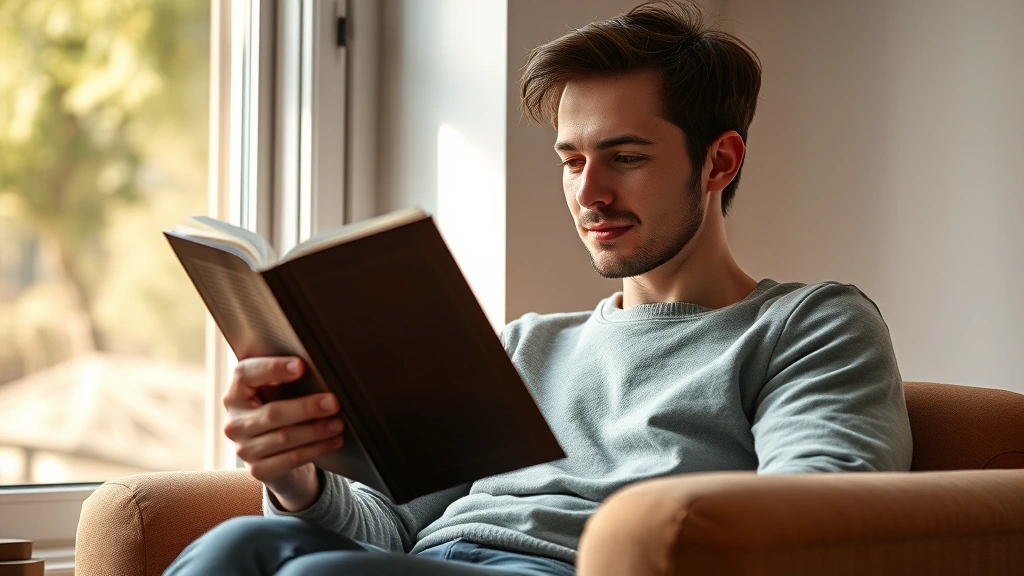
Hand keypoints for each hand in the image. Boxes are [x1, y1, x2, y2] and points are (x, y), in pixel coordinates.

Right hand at [222, 356, 343, 510]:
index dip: (272, 368)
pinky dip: (316, 449)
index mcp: (236, 394)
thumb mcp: (275, 394)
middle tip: (333, 402)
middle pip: (272, 413)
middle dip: (306, 407)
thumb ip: (284, 380)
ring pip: (284, 438)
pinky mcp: (258, 469)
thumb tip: (319, 366)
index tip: (301, 366)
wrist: (276, 456)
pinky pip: (291, 459)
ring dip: (316, 431)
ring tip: (338, 423)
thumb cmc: (280, 412)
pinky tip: (333, 441)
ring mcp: (244, 449)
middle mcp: (234, 422)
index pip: (246, 374)